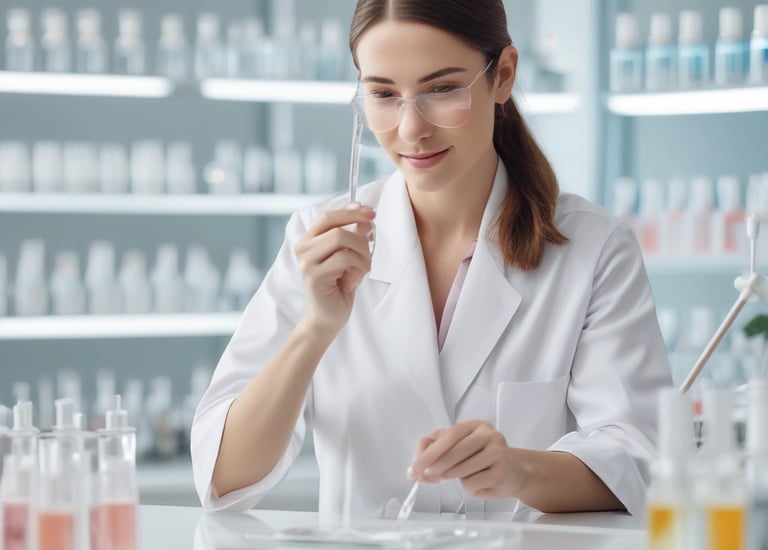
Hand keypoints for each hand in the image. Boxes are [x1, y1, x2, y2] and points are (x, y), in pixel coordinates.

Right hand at [295, 204, 375, 336]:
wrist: (329, 317)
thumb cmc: (339, 286)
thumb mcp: (350, 256)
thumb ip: (354, 236)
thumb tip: (365, 218)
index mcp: (309, 240)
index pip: (328, 216)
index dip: (351, 211)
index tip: (370, 212)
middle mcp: (303, 248)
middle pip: (337, 227)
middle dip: (360, 238)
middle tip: (370, 250)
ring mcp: (306, 262)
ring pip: (341, 239)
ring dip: (362, 253)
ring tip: (362, 268)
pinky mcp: (313, 275)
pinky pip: (345, 258)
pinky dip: (359, 266)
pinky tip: (355, 278)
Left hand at [407, 420, 524, 498]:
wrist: (513, 474)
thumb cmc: (482, 460)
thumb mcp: (459, 450)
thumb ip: (436, 451)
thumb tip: (415, 467)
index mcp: (476, 425)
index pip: (449, 435)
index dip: (430, 451)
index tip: (415, 465)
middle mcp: (489, 434)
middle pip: (454, 452)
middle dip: (436, 466)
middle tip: (426, 475)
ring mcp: (498, 452)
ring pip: (461, 470)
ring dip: (455, 478)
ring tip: (464, 476)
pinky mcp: (502, 472)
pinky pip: (472, 484)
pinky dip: (469, 487)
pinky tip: (479, 482)